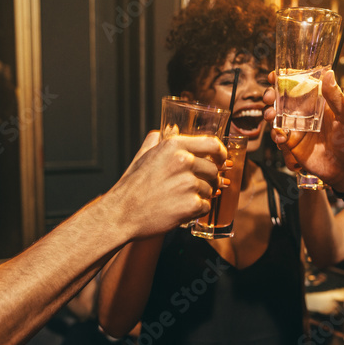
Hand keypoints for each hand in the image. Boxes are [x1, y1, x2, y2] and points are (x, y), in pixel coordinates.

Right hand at [110, 134, 225, 236]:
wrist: (121, 214)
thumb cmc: (131, 187)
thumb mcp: (143, 156)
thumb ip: (158, 141)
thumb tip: (169, 130)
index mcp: (174, 146)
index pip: (212, 144)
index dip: (221, 154)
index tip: (222, 160)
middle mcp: (183, 161)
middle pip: (214, 170)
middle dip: (210, 180)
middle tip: (196, 188)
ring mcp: (188, 183)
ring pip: (210, 189)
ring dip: (200, 196)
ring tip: (179, 200)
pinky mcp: (191, 205)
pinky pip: (206, 206)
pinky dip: (196, 210)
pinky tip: (180, 210)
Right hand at [262, 69, 343, 191]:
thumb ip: (337, 98)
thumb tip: (329, 74)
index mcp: (318, 101)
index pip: (299, 84)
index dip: (284, 78)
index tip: (275, 75)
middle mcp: (304, 112)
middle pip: (281, 98)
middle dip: (271, 94)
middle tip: (269, 97)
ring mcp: (296, 128)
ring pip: (275, 115)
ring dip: (269, 112)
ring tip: (271, 115)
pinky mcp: (292, 144)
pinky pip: (277, 136)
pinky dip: (275, 135)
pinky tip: (281, 138)